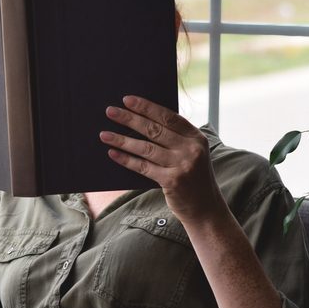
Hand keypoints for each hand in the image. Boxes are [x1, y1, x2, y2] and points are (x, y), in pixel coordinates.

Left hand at [100, 95, 223, 224]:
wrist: (204, 207)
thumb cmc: (192, 177)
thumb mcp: (191, 154)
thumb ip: (175, 139)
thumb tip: (142, 121)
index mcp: (196, 137)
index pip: (168, 117)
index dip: (147, 107)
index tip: (128, 100)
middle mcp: (191, 149)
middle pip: (154, 130)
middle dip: (130, 119)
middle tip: (110, 111)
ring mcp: (182, 165)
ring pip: (145, 148)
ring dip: (122, 140)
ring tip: (104, 134)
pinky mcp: (172, 181)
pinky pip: (143, 167)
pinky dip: (126, 159)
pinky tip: (113, 153)